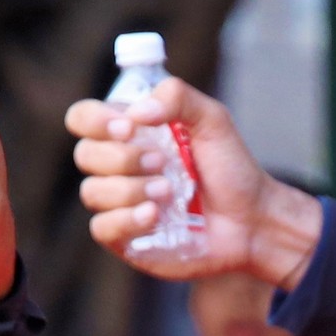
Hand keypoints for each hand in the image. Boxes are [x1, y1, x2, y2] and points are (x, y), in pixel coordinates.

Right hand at [68, 73, 326, 291]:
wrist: (252, 219)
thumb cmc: (230, 167)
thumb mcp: (212, 119)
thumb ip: (177, 97)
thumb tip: (135, 114)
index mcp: (129, 133)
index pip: (83, 118)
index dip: (95, 120)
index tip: (128, 127)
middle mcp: (118, 166)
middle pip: (84, 154)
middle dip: (122, 157)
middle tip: (163, 162)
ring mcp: (119, 204)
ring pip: (92, 192)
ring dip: (130, 189)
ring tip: (169, 192)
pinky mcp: (126, 239)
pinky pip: (102, 227)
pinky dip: (126, 220)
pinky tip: (155, 216)